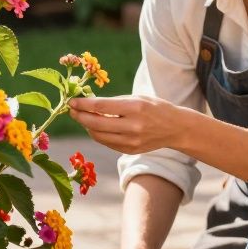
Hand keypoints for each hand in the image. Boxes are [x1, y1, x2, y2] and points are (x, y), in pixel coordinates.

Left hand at [68, 95, 186, 154]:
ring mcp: (131, 141)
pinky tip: (95, 127)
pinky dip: (98, 134)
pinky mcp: (130, 150)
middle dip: (80, 116)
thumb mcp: (137, 98)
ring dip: (87, 126)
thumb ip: (114, 102)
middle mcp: (133, 126)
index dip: (83, 104)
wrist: (175, 128)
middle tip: (72, 110)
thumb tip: (88, 103)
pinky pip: (107, 143)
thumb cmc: (154, 107)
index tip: (72, 101)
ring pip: (99, 135)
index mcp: (135, 108)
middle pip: (96, 123)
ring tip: (82, 117)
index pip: (101, 106)